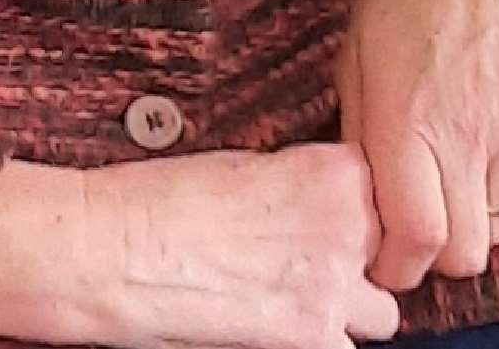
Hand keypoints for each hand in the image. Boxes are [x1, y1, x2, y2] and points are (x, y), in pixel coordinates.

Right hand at [0, 146, 399, 348]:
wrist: (109, 248)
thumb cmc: (154, 199)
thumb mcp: (240, 166)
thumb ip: (297, 185)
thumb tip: (316, 206)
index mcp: (329, 173)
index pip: (384, 193)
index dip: (354, 211)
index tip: (326, 221)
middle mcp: (347, 229)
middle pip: (388, 253)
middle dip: (356, 261)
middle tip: (302, 264)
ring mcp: (333, 289)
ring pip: (380, 313)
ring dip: (347, 309)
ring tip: (293, 302)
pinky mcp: (309, 339)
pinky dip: (319, 341)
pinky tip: (280, 328)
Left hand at [336, 0, 498, 290]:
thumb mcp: (354, 54)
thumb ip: (357, 133)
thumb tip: (356, 194)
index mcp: (408, 117)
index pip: (414, 238)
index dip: (394, 266)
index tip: (378, 260)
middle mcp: (470, 130)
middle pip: (464, 253)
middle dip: (431, 256)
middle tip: (404, 231)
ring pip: (494, 222)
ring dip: (462, 217)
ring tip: (433, 175)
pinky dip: (489, 176)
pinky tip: (465, 135)